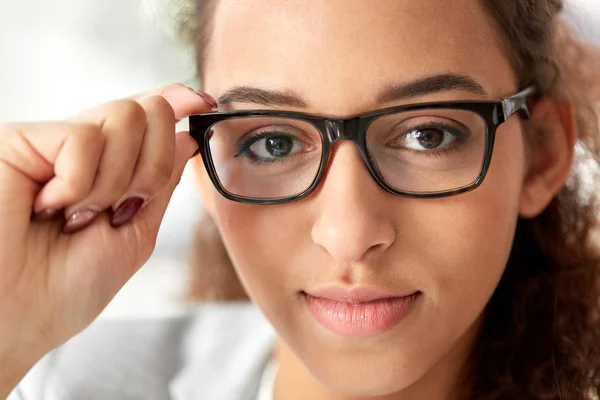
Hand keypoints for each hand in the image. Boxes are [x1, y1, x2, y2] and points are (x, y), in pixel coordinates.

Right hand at [0, 84, 212, 376]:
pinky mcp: (20, 140)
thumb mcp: (135, 234)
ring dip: (117, 181)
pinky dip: (81, 185)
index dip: (174, 104)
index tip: (202, 102)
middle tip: (120, 209)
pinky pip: (84, 138)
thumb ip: (160, 183)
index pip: (144, 120)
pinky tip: (50, 207)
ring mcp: (50, 142)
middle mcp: (78, 149)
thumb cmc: (67, 288)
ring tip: (78, 215)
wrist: (17, 319)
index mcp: (105, 170)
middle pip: (147, 111)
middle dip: (153, 167)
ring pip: (126, 116)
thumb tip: (184, 137)